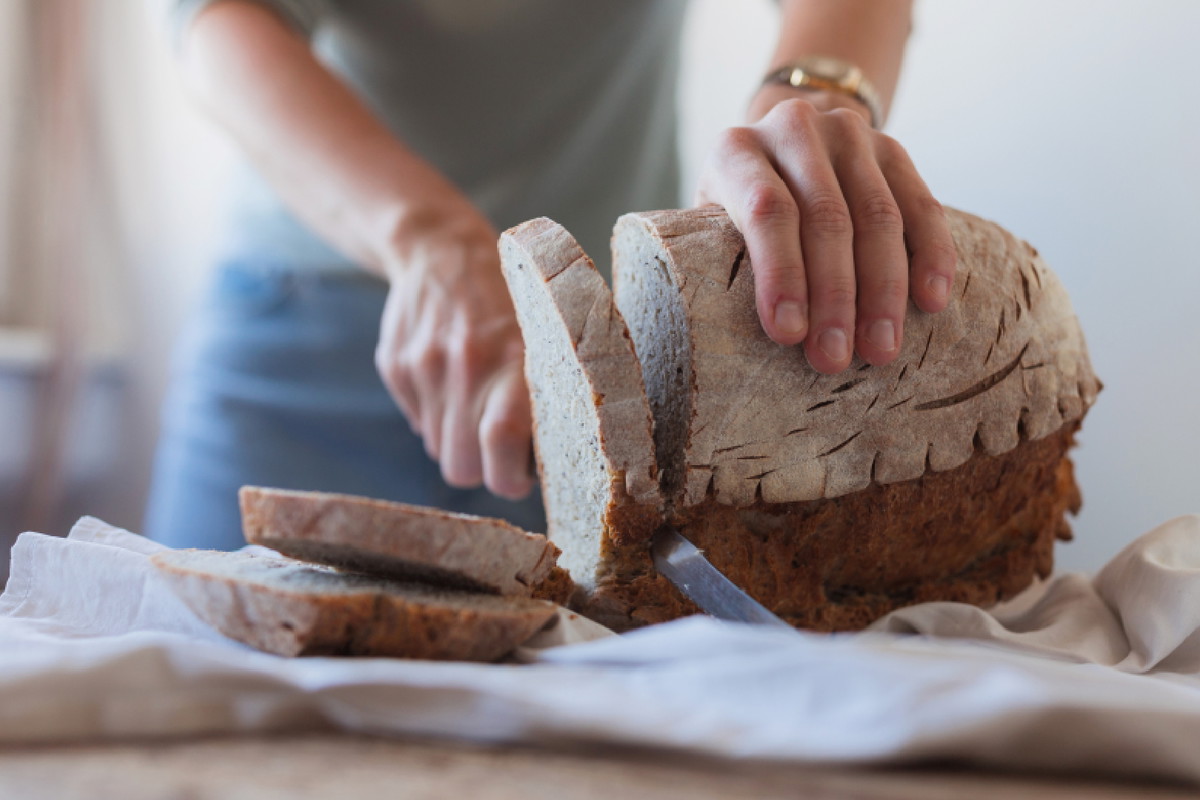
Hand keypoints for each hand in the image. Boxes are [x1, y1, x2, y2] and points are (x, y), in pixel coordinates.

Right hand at [375, 203, 535, 498]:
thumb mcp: (541, 335)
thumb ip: (538, 394)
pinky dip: (436, 414)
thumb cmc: (508, 298)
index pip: (502, 441)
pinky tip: (450, 379)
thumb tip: (538, 462)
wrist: (440, 247)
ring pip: (439, 449)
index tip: (520, 477)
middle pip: (461, 466)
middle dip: (481, 469)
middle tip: (500, 451)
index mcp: (511, 356)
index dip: (510, 477)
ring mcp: (422, 365)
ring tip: (477, 403)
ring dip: (459, 440)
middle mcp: (465, 363)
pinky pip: (418, 423)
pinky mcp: (393, 365)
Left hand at [695, 90, 956, 373]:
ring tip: (880, 349)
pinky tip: (932, 300)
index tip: (788, 334)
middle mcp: (793, 129)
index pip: (766, 211)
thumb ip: (723, 259)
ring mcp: (848, 133)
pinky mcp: (892, 148)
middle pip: (826, 217)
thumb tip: (744, 339)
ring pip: (877, 215)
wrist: (779, 147)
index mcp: (736, 150)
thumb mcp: (711, 226)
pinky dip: (932, 255)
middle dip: (834, 296)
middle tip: (835, 358)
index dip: (781, 273)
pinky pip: (921, 205)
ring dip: (883, 290)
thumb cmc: (733, 211)